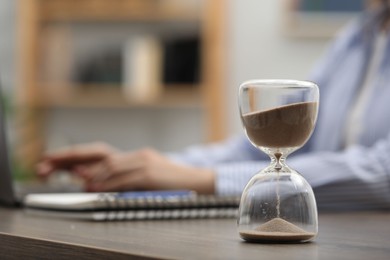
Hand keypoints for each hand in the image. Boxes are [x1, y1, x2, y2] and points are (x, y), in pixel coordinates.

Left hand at [36, 143, 214, 193]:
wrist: (199, 181)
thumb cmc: (173, 183)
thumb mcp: (148, 177)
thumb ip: (123, 177)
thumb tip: (92, 180)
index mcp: (136, 156)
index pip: (101, 153)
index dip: (78, 155)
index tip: (56, 160)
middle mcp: (138, 155)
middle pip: (100, 154)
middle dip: (73, 157)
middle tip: (50, 161)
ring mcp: (144, 163)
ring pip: (110, 165)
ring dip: (88, 173)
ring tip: (71, 179)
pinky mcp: (150, 174)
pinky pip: (123, 178)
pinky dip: (106, 183)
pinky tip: (94, 186)